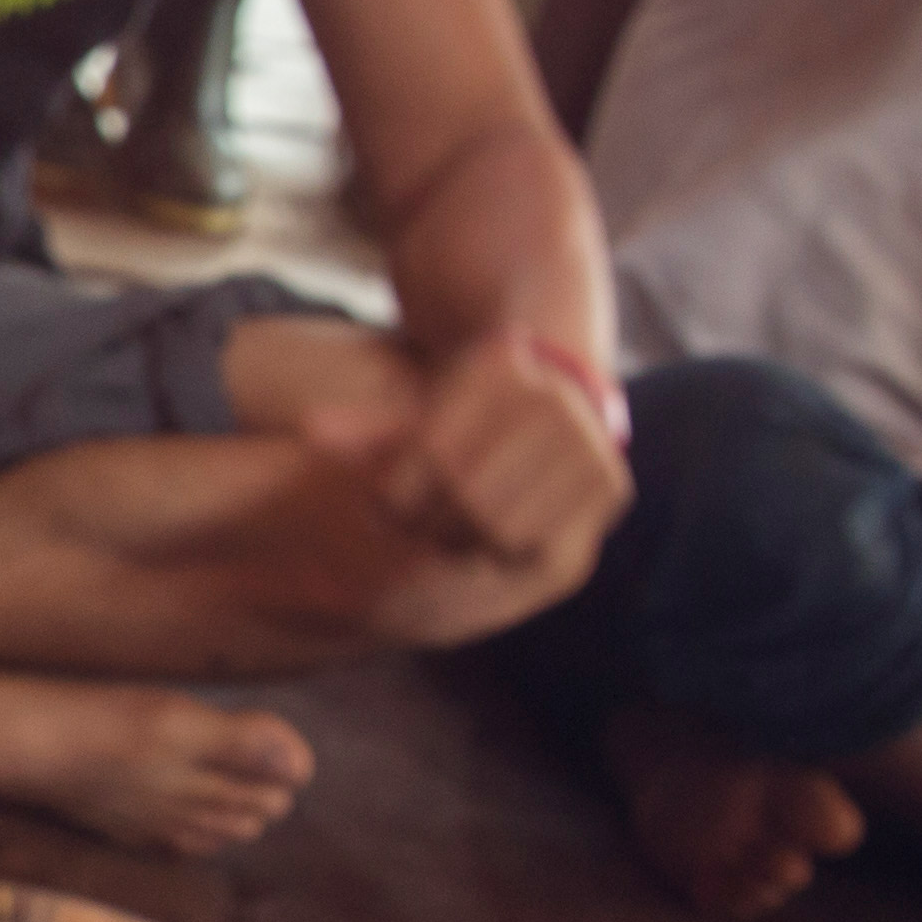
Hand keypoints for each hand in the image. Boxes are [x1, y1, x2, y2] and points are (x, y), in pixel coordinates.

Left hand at [342, 335, 632, 575]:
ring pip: (500, 527)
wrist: (551, 397)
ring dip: (458, 541)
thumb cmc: (462, 407)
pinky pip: (540, 543)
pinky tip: (478, 543)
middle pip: (466, 496)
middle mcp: (558, 402)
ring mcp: (592, 444)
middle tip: (401, 528)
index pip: (432, 457)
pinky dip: (500, 550)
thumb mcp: (417, 410)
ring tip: (437, 535)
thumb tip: (311, 433)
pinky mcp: (610, 486)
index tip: (380, 504)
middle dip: (424, 520)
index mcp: (505, 371)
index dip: (398, 491)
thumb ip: (368, 426)